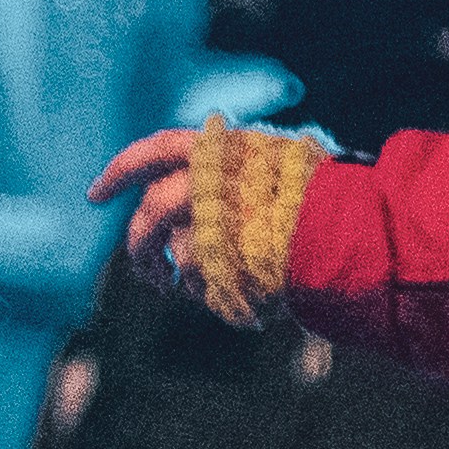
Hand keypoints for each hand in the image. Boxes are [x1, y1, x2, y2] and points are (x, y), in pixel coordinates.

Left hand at [84, 119, 329, 321]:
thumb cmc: (331, 200)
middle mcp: (208, 181)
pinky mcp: (218, 262)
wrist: (354, 229)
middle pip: (152, 212)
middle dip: (141, 245)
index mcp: (223, 149)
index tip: (94, 196)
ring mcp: (212, 222)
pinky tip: (230, 298)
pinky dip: (209, 294)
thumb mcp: (284, 167)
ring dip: (177, 277)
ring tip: (191, 290)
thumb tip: (205, 193)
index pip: (156, 150)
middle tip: (149, 271)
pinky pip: (199, 282)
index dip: (122, 170)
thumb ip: (241, 176)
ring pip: (175, 253)